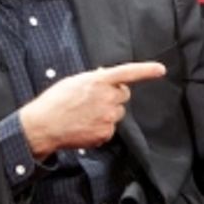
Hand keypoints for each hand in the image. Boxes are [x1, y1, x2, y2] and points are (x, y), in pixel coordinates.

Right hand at [19, 61, 166, 158]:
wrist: (43, 126)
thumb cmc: (54, 102)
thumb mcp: (74, 82)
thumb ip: (94, 79)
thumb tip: (105, 76)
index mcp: (98, 81)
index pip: (128, 73)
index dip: (146, 71)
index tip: (160, 70)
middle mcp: (107, 98)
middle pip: (123, 95)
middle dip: (113, 96)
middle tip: (93, 100)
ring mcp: (108, 117)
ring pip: (117, 113)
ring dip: (107, 112)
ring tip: (85, 115)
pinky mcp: (106, 133)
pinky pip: (110, 128)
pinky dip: (100, 127)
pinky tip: (84, 126)